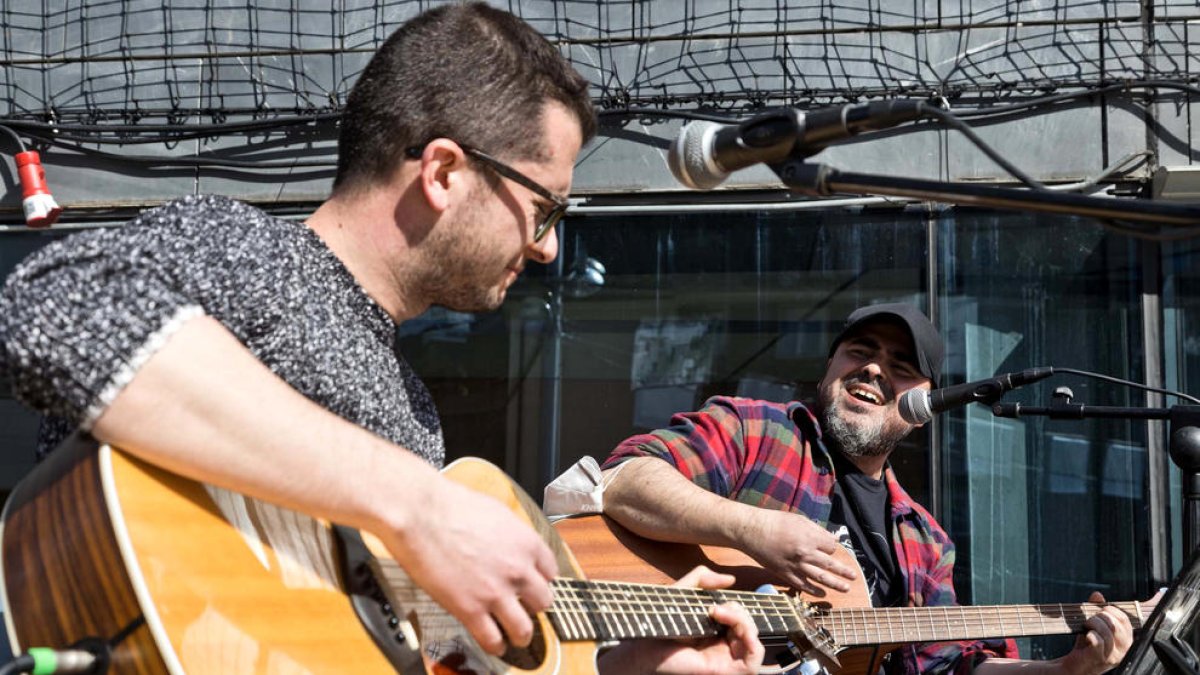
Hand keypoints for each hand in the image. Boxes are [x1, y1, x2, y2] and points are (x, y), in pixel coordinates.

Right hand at [380, 475, 557, 655]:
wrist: (421, 514)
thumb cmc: (451, 505)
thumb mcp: (496, 512)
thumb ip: (510, 534)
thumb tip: (510, 544)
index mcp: (527, 543)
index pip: (551, 571)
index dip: (540, 579)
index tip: (533, 583)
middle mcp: (518, 570)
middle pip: (543, 601)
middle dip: (534, 605)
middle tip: (524, 606)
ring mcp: (496, 592)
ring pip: (524, 628)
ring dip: (521, 634)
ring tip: (516, 636)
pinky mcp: (470, 609)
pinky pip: (492, 638)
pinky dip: (496, 645)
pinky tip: (494, 643)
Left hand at [597, 566, 764, 674]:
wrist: (644, 648)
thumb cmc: (660, 624)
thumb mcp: (683, 592)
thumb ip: (703, 579)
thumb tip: (731, 579)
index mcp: (714, 632)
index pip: (740, 619)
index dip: (736, 608)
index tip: (713, 604)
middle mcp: (722, 648)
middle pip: (750, 628)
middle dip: (739, 611)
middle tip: (715, 608)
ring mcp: (726, 661)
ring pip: (755, 641)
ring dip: (745, 622)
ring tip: (721, 614)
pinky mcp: (727, 671)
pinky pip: (755, 659)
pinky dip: (751, 638)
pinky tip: (734, 627)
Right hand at [740, 508, 858, 593]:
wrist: (752, 531)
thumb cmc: (774, 522)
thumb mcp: (799, 520)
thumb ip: (817, 530)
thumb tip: (832, 539)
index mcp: (810, 537)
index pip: (830, 548)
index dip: (830, 548)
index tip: (827, 548)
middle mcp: (806, 553)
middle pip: (830, 564)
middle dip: (844, 571)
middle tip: (854, 576)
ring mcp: (796, 566)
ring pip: (821, 578)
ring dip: (835, 584)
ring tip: (846, 588)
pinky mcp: (785, 574)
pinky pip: (803, 585)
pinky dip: (814, 590)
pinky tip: (822, 593)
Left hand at [1059, 592, 1133, 674]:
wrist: (1076, 665)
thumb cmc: (1087, 645)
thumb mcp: (1094, 626)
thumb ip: (1097, 609)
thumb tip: (1097, 595)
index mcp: (1126, 640)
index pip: (1125, 619)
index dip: (1111, 610)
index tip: (1100, 609)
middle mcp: (1123, 649)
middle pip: (1116, 624)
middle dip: (1100, 616)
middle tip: (1089, 619)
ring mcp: (1112, 655)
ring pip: (1107, 630)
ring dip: (1092, 623)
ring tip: (1085, 626)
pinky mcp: (1099, 659)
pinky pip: (1098, 641)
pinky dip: (1091, 634)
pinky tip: (1087, 635)